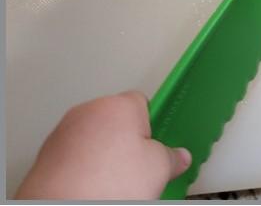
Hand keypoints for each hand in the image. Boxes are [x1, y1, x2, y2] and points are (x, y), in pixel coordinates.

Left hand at [15, 91, 190, 199]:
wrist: (66, 205)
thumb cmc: (105, 183)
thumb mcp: (159, 167)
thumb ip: (171, 156)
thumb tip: (176, 157)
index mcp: (117, 105)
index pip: (143, 103)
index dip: (154, 125)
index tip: (160, 144)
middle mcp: (87, 112)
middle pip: (118, 122)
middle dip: (129, 143)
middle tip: (141, 168)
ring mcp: (64, 133)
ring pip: (95, 140)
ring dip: (106, 157)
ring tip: (117, 183)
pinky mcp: (48, 155)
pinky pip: (77, 157)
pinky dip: (86, 169)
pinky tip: (96, 188)